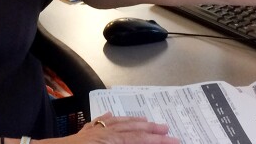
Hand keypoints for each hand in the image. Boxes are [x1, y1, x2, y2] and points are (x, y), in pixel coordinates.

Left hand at [42, 113, 177, 143]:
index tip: (175, 140)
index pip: (139, 140)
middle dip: (151, 130)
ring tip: (146, 120)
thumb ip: (124, 140)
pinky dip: (109, 119)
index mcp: (110, 142)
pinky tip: (112, 115)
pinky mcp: (81, 134)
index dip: (158, 141)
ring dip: (133, 122)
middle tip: (167, 130)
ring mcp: (91, 132)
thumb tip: (139, 138)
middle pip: (132, 129)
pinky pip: (98, 122)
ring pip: (117, 123)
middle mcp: (103, 134)